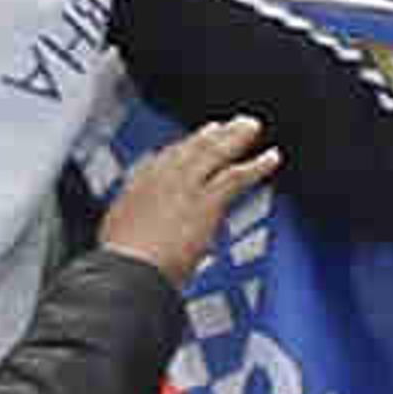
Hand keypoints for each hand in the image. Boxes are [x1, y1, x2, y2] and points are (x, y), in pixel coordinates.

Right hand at [95, 115, 279, 282]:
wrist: (127, 269)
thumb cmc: (122, 262)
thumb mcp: (120, 235)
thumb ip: (138, 227)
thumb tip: (148, 235)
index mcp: (139, 186)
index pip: (167, 158)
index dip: (187, 146)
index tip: (201, 136)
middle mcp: (161, 179)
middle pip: (191, 148)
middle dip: (212, 134)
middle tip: (229, 124)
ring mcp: (184, 187)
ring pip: (213, 153)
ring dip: (234, 137)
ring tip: (251, 126)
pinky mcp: (206, 201)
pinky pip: (236, 177)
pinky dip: (256, 166)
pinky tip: (272, 158)